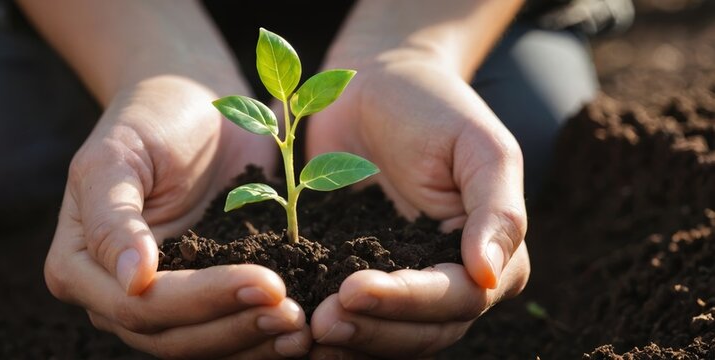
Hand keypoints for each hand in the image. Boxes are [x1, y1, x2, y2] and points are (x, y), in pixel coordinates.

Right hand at [44, 76, 309, 358]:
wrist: (190, 105)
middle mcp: (112, 296)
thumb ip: (112, 217)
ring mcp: (159, 303)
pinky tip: (300, 332)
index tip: (266, 281)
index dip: (202, 301)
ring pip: (201, 345)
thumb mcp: (117, 155)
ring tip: (302, 330)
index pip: (139, 305)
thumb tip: (131, 280)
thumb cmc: (148, 120)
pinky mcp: (201, 298)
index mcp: (79, 265)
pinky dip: (260, 337)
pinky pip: (226, 331)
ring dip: (253, 341)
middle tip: (293, 312)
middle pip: (171, 336)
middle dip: (234, 326)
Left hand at [305, 55, 529, 356]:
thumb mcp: (479, 146)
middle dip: (374, 331)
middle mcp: (449, 279)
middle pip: (423, 332)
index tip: (353, 290)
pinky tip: (296, 327)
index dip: (409, 302)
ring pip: (388, 337)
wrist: (375, 86)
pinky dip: (330, 330)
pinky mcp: (357, 276)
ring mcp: (403, 283)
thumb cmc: (434, 107)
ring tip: (307, 329)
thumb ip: (496, 210)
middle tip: (322, 321)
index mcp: (489, 254)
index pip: (458, 298)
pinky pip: (352, 318)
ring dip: (351, 341)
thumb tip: (488, 275)